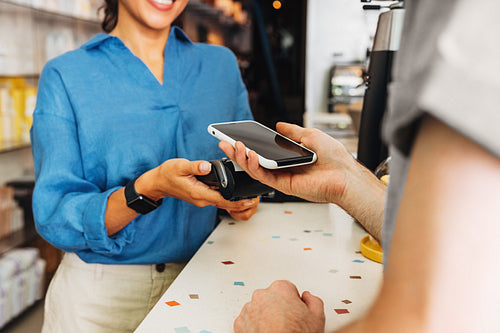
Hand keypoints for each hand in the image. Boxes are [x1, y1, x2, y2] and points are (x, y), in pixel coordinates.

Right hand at [138, 159, 259, 212]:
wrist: (157, 182)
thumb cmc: (167, 174)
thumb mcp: (180, 166)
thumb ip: (195, 166)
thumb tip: (207, 166)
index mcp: (199, 193)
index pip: (223, 201)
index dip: (238, 202)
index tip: (250, 201)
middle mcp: (202, 198)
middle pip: (226, 203)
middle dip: (241, 202)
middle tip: (255, 198)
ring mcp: (201, 197)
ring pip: (222, 201)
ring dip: (235, 199)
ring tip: (249, 195)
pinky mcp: (201, 194)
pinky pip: (217, 197)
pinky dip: (226, 195)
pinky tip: (233, 190)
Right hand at [219, 123, 385, 240]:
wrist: (345, 174)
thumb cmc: (334, 158)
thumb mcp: (310, 136)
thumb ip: (292, 132)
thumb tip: (279, 126)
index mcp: (287, 157)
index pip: (262, 150)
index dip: (247, 144)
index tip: (235, 135)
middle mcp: (282, 168)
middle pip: (254, 161)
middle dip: (237, 152)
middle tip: (224, 141)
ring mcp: (282, 178)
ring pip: (255, 169)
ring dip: (242, 158)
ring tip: (234, 146)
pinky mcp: (284, 186)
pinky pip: (264, 177)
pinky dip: (255, 166)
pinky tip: (250, 155)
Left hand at [234, 280, 324, 332]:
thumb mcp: (317, 316)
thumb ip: (313, 300)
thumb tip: (308, 297)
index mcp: (280, 288)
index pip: (288, 288)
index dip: (294, 301)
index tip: (296, 311)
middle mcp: (262, 295)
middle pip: (272, 297)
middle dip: (279, 307)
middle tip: (288, 322)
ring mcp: (249, 309)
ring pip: (259, 308)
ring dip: (266, 316)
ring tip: (276, 330)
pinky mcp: (240, 324)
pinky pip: (248, 321)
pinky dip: (255, 326)